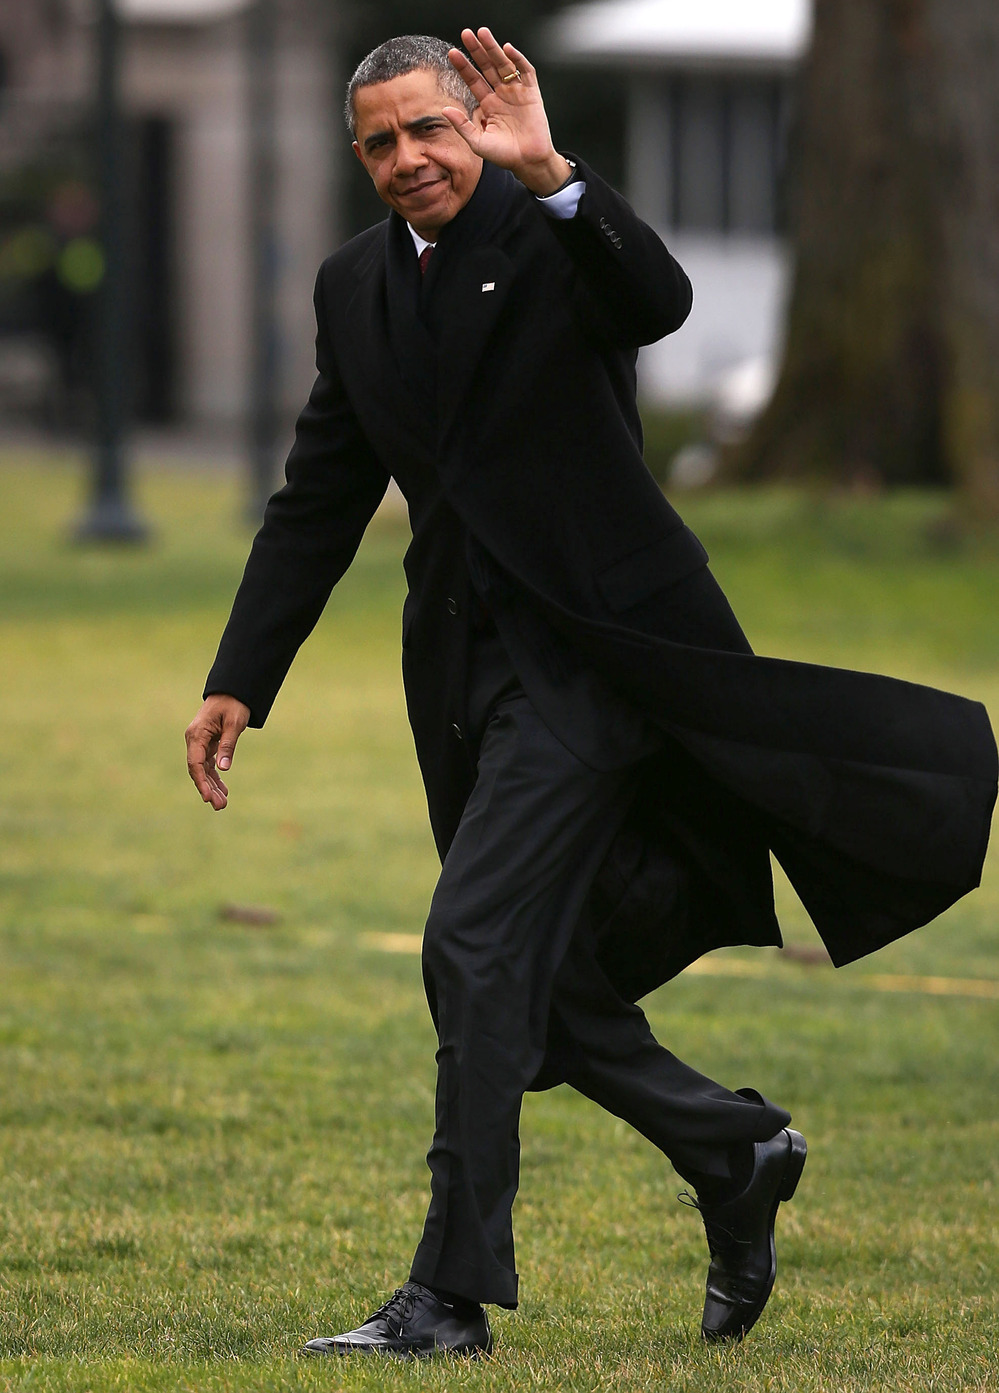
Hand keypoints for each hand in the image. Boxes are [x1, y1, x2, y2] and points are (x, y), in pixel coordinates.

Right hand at [185, 694, 249, 810]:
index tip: (207, 796)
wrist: (232, 691)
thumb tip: (223, 768)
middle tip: (220, 806)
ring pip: (204, 770)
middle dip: (208, 788)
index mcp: (197, 734)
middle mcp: (195, 740)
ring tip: (222, 804)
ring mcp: (200, 743)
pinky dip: (216, 777)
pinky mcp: (208, 745)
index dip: (201, 781)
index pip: (195, 763)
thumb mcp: (234, 724)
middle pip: (198, 770)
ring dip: (212, 786)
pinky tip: (223, 790)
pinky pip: (209, 764)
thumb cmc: (234, 704)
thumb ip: (228, 745)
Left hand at [445, 27, 571, 195]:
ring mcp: (517, 92)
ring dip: (494, 48)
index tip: (452, 53)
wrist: (528, 162)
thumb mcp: (478, 142)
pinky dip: (518, 60)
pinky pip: (526, 72)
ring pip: (504, 64)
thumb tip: (445, 109)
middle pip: (488, 67)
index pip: (474, 80)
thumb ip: (462, 126)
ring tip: (483, 33)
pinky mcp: (532, 94)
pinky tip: (508, 49)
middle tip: (466, 33)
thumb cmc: (504, 156)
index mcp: (489, 104)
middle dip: (477, 50)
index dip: (464, 66)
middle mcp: (502, 95)